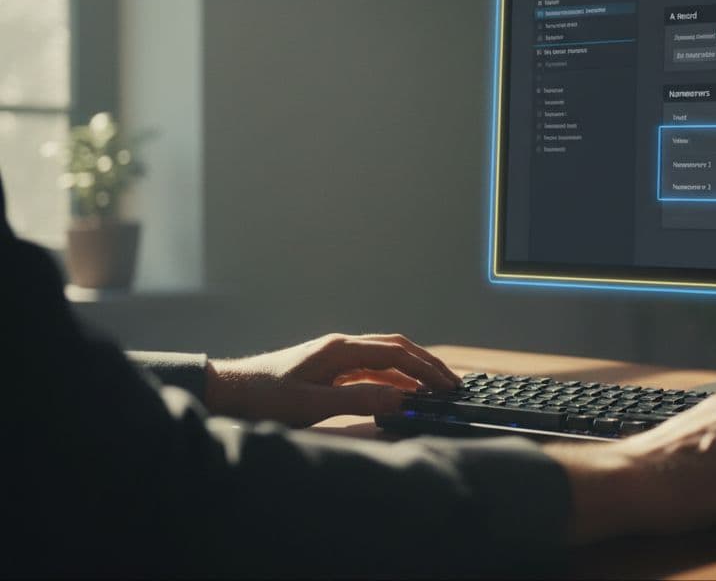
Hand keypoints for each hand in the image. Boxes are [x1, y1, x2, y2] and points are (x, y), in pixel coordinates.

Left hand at [204, 333, 460, 426]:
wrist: (231, 391)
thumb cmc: (265, 398)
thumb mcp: (312, 405)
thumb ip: (358, 401)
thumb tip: (400, 400)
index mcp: (340, 350)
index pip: (395, 355)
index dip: (424, 370)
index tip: (445, 386)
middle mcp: (341, 346)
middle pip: (396, 347)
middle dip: (426, 364)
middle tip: (450, 383)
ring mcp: (336, 355)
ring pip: (385, 355)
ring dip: (412, 369)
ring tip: (434, 386)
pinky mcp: (329, 367)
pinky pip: (371, 367)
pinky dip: (393, 377)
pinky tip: (401, 392)